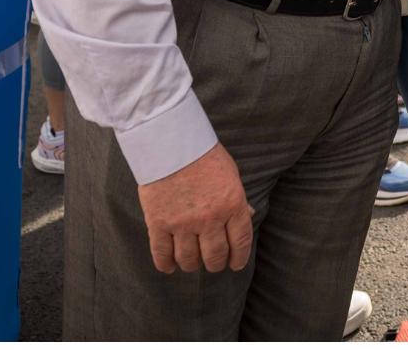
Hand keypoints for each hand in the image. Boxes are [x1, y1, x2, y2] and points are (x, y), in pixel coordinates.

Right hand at [137, 143, 253, 273]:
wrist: (170, 142)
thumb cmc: (203, 155)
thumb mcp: (230, 174)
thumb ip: (237, 199)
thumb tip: (249, 216)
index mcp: (232, 204)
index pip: (240, 242)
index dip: (239, 258)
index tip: (235, 264)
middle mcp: (209, 218)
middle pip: (215, 257)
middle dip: (215, 263)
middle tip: (213, 262)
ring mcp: (183, 223)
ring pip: (189, 260)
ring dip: (192, 264)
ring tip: (191, 260)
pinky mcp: (158, 223)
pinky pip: (162, 255)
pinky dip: (166, 265)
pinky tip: (170, 265)